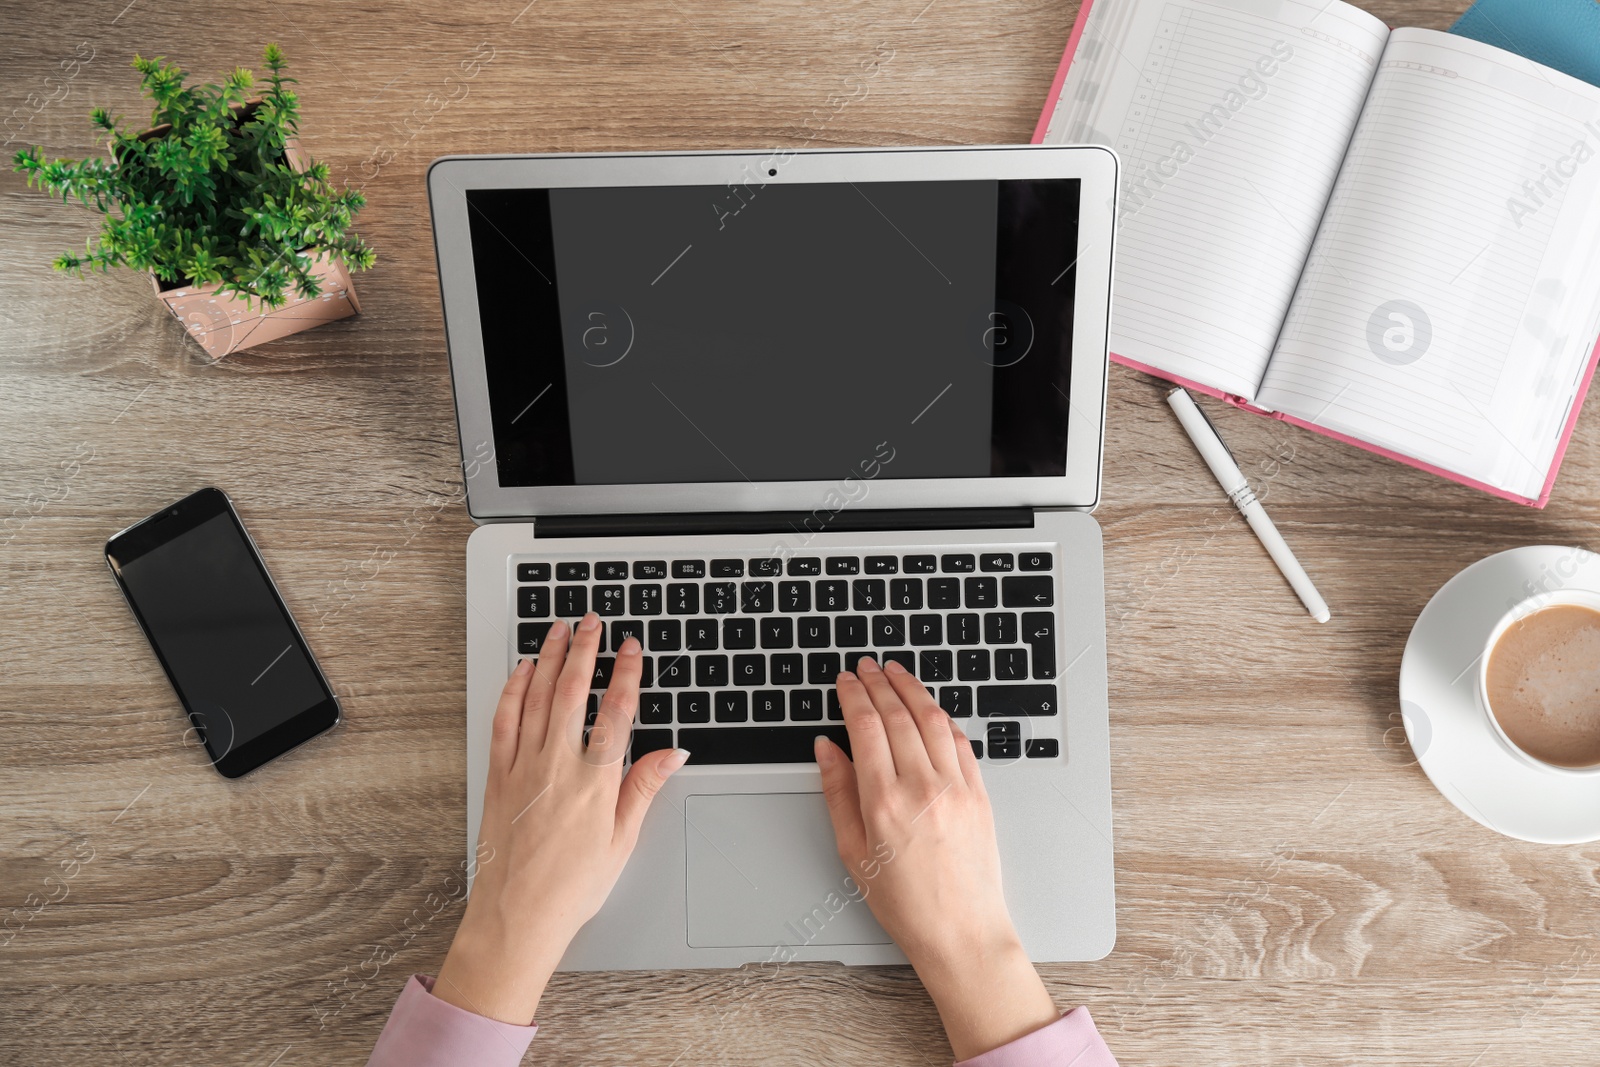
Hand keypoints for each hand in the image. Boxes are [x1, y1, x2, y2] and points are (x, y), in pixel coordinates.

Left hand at [434, 613, 687, 1023]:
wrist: (517, 916)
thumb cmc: (570, 887)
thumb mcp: (622, 841)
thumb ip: (643, 788)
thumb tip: (671, 753)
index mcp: (595, 782)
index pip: (617, 712)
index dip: (627, 674)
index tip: (632, 649)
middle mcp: (557, 766)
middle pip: (573, 691)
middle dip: (585, 650)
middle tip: (593, 621)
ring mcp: (523, 767)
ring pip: (537, 697)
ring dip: (549, 658)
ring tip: (559, 630)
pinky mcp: (498, 776)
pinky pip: (505, 721)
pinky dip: (513, 690)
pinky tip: (521, 671)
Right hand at [815, 657, 1058, 1059]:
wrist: (961, 932)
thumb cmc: (906, 903)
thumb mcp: (853, 852)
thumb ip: (838, 793)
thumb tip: (827, 749)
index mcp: (884, 802)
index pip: (865, 727)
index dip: (853, 695)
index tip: (845, 680)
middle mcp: (922, 787)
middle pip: (898, 715)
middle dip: (879, 683)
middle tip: (866, 666)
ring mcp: (956, 788)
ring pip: (932, 719)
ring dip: (912, 689)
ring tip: (897, 673)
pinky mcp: (980, 794)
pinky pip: (960, 741)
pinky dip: (942, 718)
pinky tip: (930, 709)